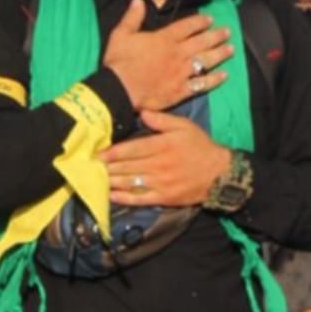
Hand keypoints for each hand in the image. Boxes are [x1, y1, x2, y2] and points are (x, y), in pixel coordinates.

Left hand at [100, 109, 230, 206]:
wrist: (219, 173)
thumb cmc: (200, 147)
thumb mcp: (184, 126)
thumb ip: (162, 119)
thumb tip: (142, 113)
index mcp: (162, 146)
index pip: (132, 149)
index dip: (113, 152)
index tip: (98, 153)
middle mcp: (158, 165)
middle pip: (127, 166)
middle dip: (107, 167)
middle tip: (91, 167)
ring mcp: (160, 183)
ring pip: (130, 182)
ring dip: (111, 181)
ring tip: (96, 179)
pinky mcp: (163, 198)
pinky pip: (139, 199)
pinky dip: (123, 198)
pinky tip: (111, 196)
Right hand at [103, 0, 232, 110]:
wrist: (119, 90)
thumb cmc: (118, 62)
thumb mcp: (121, 34)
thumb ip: (132, 17)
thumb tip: (138, 0)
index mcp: (165, 39)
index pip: (188, 26)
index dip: (200, 22)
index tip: (210, 19)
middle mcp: (178, 53)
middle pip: (202, 42)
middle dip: (217, 35)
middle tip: (227, 32)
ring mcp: (181, 72)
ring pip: (206, 60)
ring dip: (220, 54)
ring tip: (231, 49)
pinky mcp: (181, 90)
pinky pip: (202, 83)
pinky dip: (214, 79)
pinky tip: (224, 76)